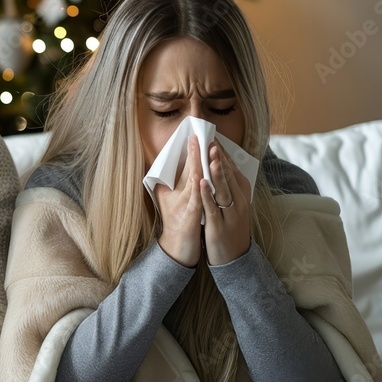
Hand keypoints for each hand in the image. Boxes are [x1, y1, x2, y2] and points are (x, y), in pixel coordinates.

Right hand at [154, 135, 204, 267]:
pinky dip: (199, 187)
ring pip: (192, 180)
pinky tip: (203, 177)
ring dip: (198, 164)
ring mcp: (184, 205)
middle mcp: (179, 194)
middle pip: (189, 168)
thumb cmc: (180, 224)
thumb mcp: (179, 202)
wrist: (178, 250)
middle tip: (199, 132)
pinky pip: (196, 200)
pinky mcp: (189, 217)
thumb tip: (183, 171)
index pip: (188, 164)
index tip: (197, 131)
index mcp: (180, 189)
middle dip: (195, 150)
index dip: (193, 148)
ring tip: (203, 147)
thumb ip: (179, 186)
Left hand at [200, 141, 250, 264]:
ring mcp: (230, 214)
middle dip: (220, 158)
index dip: (224, 155)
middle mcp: (239, 202)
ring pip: (224, 190)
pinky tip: (201, 183)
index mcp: (241, 195)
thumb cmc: (230, 227)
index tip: (214, 138)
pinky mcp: (219, 226)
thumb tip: (221, 165)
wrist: (235, 258)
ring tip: (210, 155)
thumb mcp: (233, 205)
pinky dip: (208, 195)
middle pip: (229, 176)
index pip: (233, 170)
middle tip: (212, 140)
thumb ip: (228, 186)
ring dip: (217, 172)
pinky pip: (213, 208)